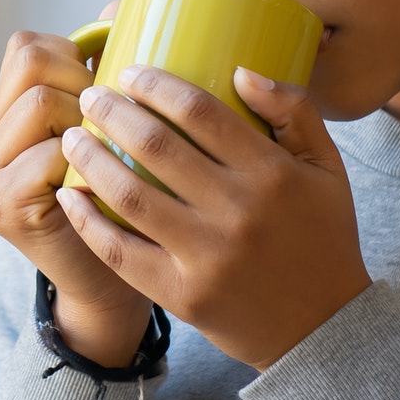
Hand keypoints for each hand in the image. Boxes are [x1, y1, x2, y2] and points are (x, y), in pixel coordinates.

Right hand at [0, 19, 150, 365]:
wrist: (110, 287)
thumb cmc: (121, 204)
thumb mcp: (113, 132)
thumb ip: (105, 75)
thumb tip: (117, 3)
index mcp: (8, 115)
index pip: (28, 47)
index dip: (76, 51)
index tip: (112, 81)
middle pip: (29, 62)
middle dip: (82, 77)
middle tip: (114, 116)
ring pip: (39, 104)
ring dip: (87, 118)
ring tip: (111, 147)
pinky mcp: (2, 207)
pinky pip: (46, 157)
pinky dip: (84, 162)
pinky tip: (105, 180)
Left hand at [56, 65, 370, 368]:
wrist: (321, 329)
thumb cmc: (322, 236)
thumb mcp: (327, 168)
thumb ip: (295, 112)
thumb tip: (241, 70)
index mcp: (273, 175)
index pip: (201, 112)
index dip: (157, 86)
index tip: (130, 72)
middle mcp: (239, 213)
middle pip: (157, 147)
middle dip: (112, 113)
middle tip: (90, 95)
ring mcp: (208, 258)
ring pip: (131, 197)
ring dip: (92, 160)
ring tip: (72, 138)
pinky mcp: (183, 296)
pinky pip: (122, 253)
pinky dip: (90, 222)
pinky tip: (71, 196)